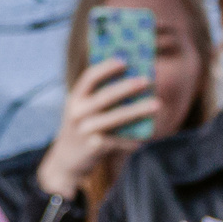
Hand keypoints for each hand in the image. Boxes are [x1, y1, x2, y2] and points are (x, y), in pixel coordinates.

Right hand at [35, 58, 156, 198]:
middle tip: (147, 80)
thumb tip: (133, 83)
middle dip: (127, 87)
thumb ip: (100, 97)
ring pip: (117, 118)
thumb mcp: (83, 110)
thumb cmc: (82, 128)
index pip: (89, 78)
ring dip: (138, 110)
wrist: (65, 160)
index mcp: (75, 99)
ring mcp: (85, 130)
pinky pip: (120, 140)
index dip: (106, 68)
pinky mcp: (94, 147)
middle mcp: (78, 113)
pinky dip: (133, 139)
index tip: (124, 61)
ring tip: (157, 104)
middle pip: (105, 96)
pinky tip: (144, 138)